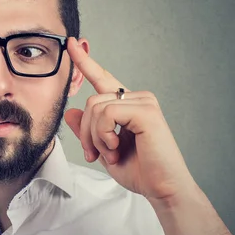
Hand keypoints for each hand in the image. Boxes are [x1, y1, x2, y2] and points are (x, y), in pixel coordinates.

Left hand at [64, 38, 195, 202]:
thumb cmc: (140, 172)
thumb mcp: (103, 150)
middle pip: (91, 100)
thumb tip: (71, 112)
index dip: (85, 61)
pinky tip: (116, 148)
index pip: (103, 78)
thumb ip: (88, 131)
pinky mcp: (146, 111)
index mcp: (128, 105)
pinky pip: (107, 113)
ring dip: (94, 137)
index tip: (72, 43)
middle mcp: (138, 98)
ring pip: (96, 106)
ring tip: (110, 154)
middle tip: (94, 155)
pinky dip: (103, 135)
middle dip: (86, 132)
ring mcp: (144, 102)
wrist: (163, 190)